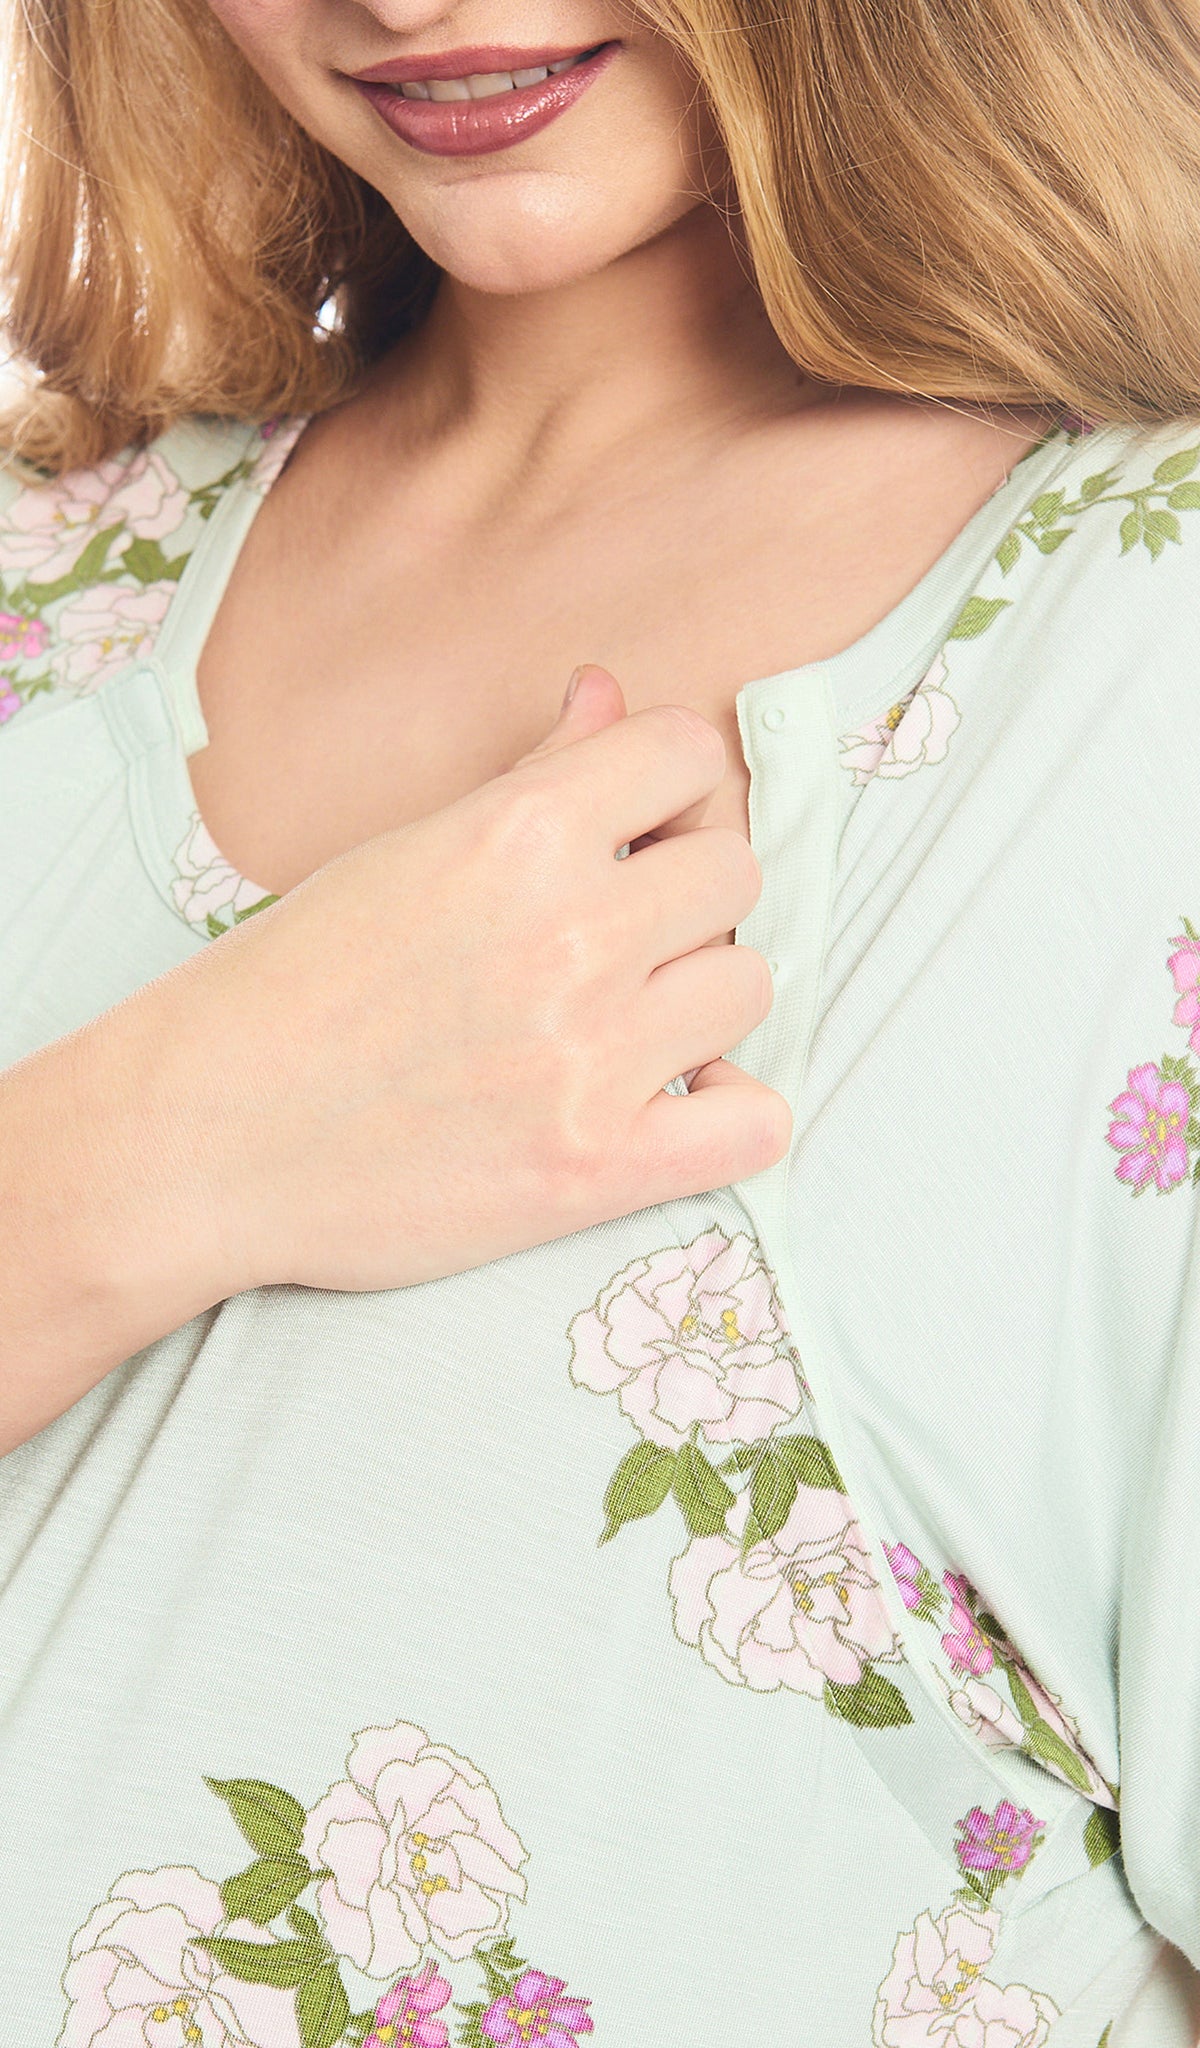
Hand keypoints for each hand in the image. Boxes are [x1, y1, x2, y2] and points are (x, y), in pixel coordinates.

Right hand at [158, 664, 790, 1295]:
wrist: (199, 1136)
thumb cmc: (288, 987)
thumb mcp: (402, 851)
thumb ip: (531, 775)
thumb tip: (606, 693)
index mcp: (518, 832)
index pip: (688, 755)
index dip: (673, 791)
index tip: (639, 834)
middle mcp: (569, 933)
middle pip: (733, 873)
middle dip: (684, 899)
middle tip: (617, 942)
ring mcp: (589, 1056)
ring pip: (750, 983)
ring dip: (698, 1002)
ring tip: (623, 1026)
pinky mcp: (596, 1168)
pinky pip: (756, 1123)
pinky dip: (729, 1114)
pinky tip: (669, 1106)